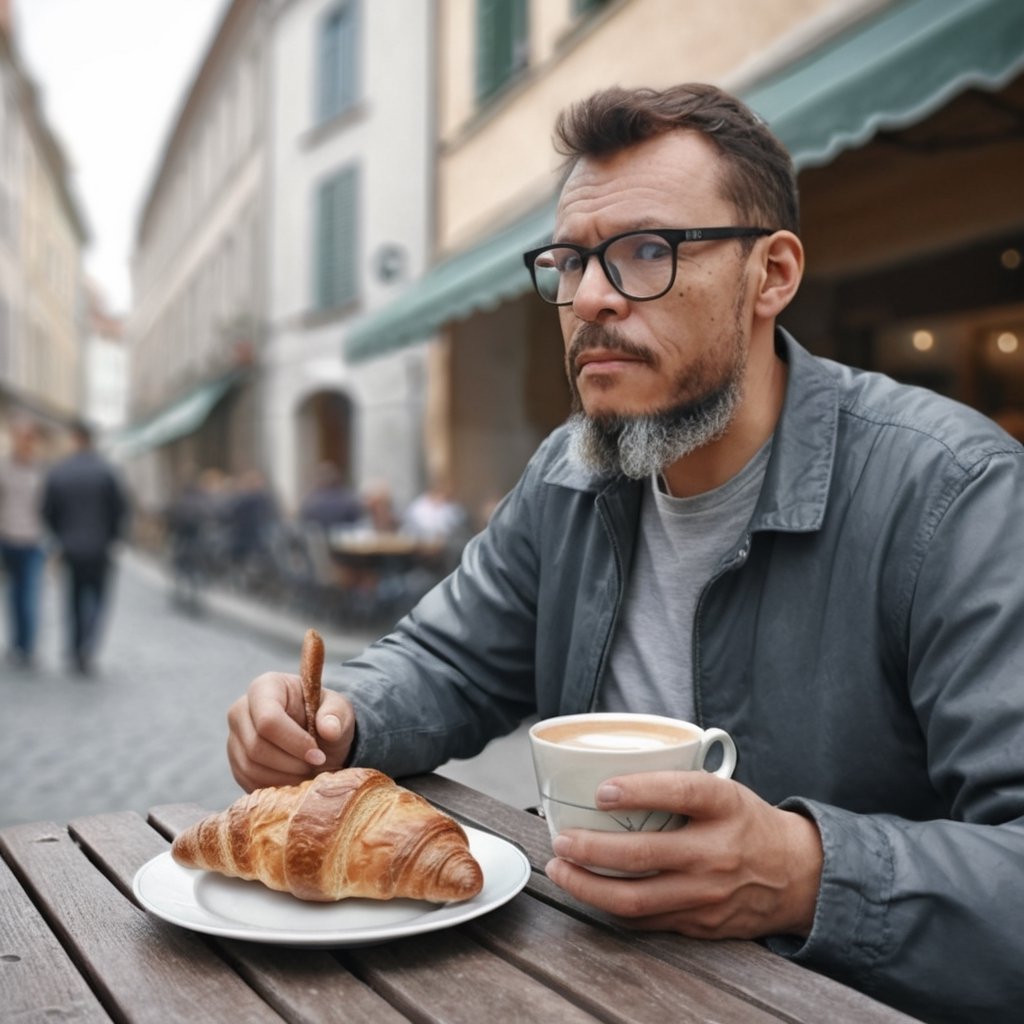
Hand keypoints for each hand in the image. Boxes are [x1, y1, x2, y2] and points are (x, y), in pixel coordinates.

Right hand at [226, 672, 355, 790]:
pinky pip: (249, 781)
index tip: (319, 755)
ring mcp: (234, 737)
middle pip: (256, 747)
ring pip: (251, 768)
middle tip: (316, 766)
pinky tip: (295, 779)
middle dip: (291, 763)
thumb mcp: (338, 709)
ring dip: (285, 778)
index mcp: (265, 687)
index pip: (268, 720)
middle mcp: (241, 710)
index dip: (294, 742)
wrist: (316, 733)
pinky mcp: (236, 762)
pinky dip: (275, 786)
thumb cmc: (325, 715)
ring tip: (308, 773)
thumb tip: (329, 729)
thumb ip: (335, 715)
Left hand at [544, 770, 821, 939]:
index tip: (601, 791)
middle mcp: (717, 851)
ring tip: (561, 869)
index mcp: (724, 806)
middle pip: (645, 854)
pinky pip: (646, 921)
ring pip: (636, 899)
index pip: (680, 792)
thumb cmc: (747, 823)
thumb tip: (611, 766)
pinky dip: (612, 908)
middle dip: (592, 849)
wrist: (797, 876)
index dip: (638, 791)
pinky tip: (590, 892)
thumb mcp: (724, 789)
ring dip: (589, 886)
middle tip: (561, 839)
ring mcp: (708, 894)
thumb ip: (678, 783)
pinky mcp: (700, 924)